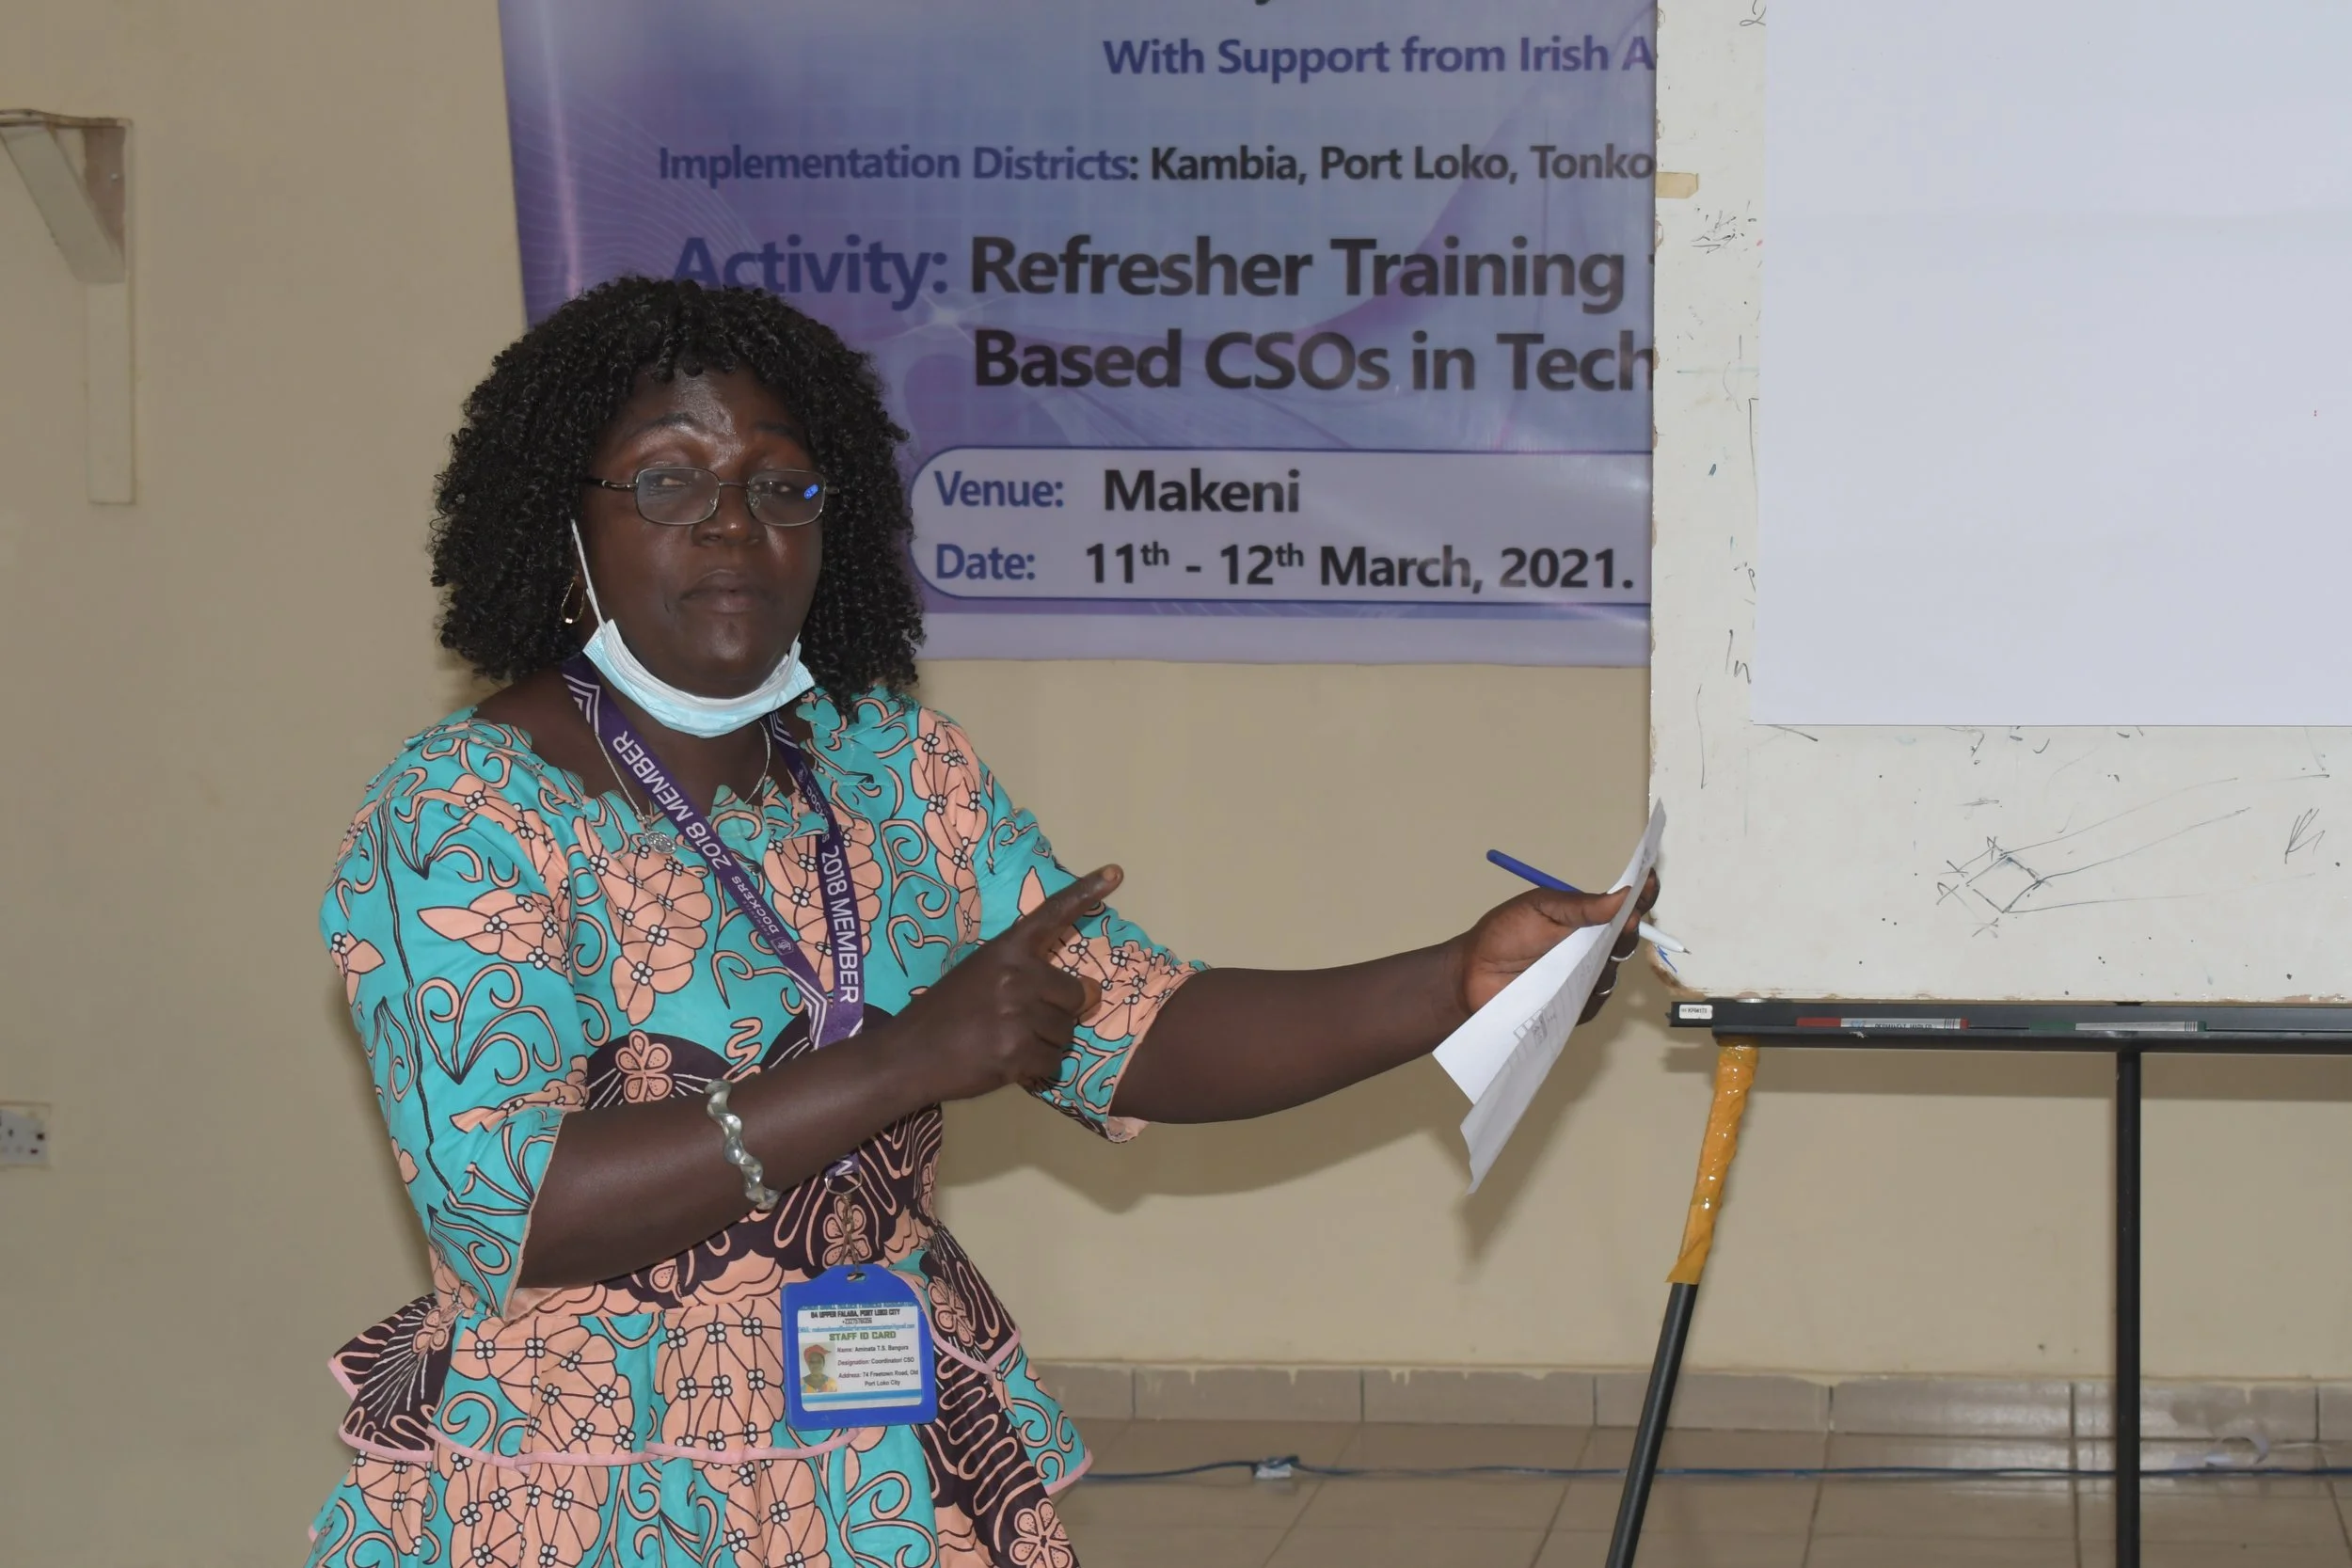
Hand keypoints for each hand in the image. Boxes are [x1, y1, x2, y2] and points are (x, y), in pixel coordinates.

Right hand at [890, 866, 1121, 1102]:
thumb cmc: (944, 1013)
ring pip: (1067, 1032)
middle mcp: (1016, 976)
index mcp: (1005, 950)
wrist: (908, 1055)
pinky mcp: (1017, 1052)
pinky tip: (1008, 1064)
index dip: (1085, 893)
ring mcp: (1017, 1015)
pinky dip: (1038, 1070)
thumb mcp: (978, 974)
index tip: (1116, 872)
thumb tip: (1088, 992)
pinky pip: (1054, 1063)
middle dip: (1061, 1012)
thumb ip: (1025, 975)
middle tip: (1024, 1022)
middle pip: (1077, 995)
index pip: (1051, 915)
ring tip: (1007, 1042)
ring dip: (1046, 1043)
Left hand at [1455, 870, 1661, 1021]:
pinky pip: (1593, 1003)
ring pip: (1612, 973)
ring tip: (1586, 957)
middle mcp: (1590, 948)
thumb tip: (1623, 896)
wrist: (1471, 974)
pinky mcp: (1574, 1006)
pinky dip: (1587, 994)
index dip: (1641, 895)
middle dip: (1629, 929)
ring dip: (1606, 962)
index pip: (1623, 907)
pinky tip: (1570, 988)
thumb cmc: (1503, 935)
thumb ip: (1581, 905)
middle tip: (1626, 920)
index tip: (1650, 882)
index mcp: (1586, 919)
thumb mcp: (1540, 907)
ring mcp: (1584, 979)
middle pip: (1626, 940)